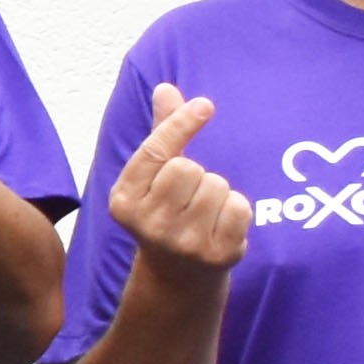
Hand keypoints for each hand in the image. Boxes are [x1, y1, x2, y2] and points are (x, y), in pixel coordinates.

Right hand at [108, 84, 248, 285]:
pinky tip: (222, 224)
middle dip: (197, 172)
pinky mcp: (217, 255)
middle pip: (188, 167)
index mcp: (124, 200)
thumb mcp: (153, 177)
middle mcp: (148, 224)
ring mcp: (183, 243)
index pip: (154, 152)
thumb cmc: (166, 212)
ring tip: (205, 211)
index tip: (205, 105)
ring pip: (217, 185)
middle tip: (189, 194)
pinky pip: (240, 208)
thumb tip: (166, 88)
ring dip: (218, 190)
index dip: (181, 124)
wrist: (178, 276)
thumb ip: (161, 133)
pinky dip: (237, 209)